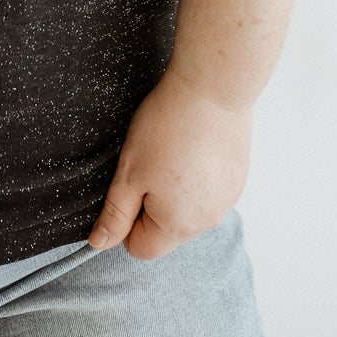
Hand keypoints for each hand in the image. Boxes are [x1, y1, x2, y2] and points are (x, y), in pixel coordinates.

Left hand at [86, 66, 252, 260]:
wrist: (213, 88)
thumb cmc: (167, 127)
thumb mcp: (129, 172)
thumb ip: (115, 214)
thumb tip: (99, 244)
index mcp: (178, 226)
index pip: (141, 248)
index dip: (127, 220)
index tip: (130, 183)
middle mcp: (208, 222)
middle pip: (166, 230)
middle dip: (151, 204)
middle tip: (150, 162)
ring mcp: (227, 200)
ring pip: (188, 210)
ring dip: (175, 190)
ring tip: (173, 150)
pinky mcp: (238, 179)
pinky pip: (208, 191)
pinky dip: (198, 176)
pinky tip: (193, 145)